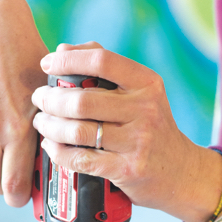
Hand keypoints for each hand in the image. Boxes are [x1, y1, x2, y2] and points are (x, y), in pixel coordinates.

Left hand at [32, 42, 221, 221]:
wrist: (181, 171)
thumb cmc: (152, 126)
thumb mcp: (142, 92)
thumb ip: (106, 68)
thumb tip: (63, 50)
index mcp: (147, 83)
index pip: (102, 61)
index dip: (68, 60)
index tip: (47, 63)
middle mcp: (145, 109)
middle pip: (82, 100)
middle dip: (51, 99)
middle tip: (39, 99)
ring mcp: (137, 142)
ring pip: (77, 131)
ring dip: (50, 126)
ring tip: (41, 122)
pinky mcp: (127, 170)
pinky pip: (81, 159)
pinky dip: (58, 151)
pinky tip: (52, 145)